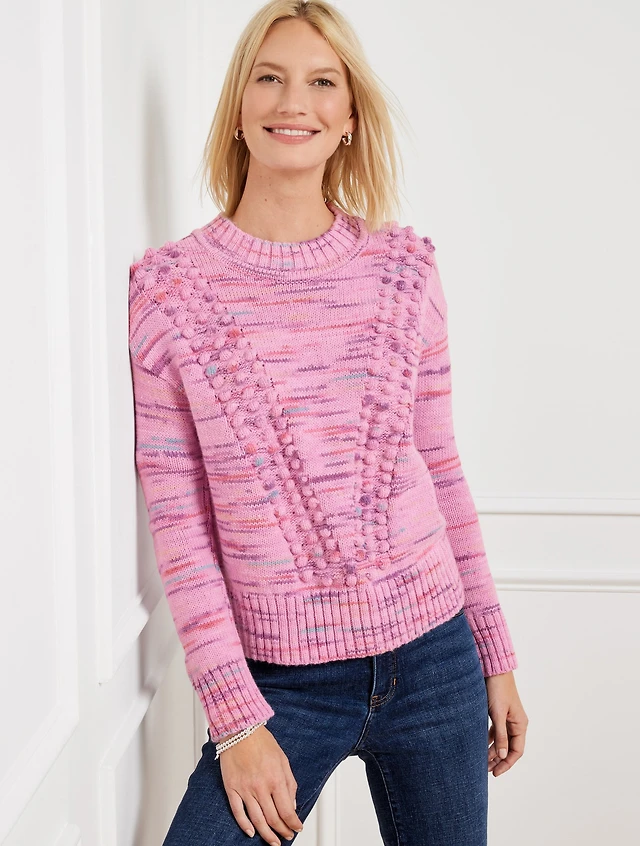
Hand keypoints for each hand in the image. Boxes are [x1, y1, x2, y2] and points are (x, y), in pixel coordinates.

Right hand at [219, 725, 303, 843]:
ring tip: (273, 841)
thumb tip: (293, 804)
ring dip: (266, 834)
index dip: (293, 823)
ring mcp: (245, 789)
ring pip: (257, 820)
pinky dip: (244, 825)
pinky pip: (238, 812)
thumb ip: (290, 784)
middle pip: (273, 819)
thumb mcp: (283, 760)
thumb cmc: (262, 741)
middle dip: (282, 831)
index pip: (287, 811)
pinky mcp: (232, 788)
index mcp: (276, 779)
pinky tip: (250, 832)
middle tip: (286, 836)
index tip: (297, 828)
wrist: (240, 729)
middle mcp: (261, 787)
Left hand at [485, 670, 527, 776]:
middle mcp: (516, 723)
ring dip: (493, 751)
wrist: (494, 670)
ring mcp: (508, 718)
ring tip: (482, 762)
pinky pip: (496, 731)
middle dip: (499, 760)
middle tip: (486, 771)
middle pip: (509, 747)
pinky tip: (481, 746)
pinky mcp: (499, 713)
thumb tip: (503, 756)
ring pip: (502, 740)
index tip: (496, 774)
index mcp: (520, 724)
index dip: (507, 764)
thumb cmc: (497, 690)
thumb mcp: (498, 714)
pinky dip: (490, 740)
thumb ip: (500, 735)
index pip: (517, 751)